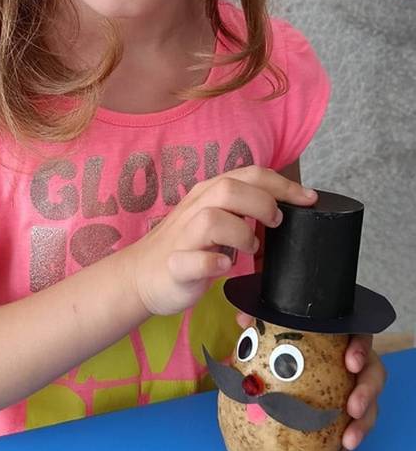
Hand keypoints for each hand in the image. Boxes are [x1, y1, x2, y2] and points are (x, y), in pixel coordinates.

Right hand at [128, 166, 317, 316]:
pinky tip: (224, 267)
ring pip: (212, 219)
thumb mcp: (218, 222)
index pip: (249, 175)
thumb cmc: (187, 248)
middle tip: (276, 223)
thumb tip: (287, 214)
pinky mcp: (175, 266)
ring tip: (250, 249)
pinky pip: (192, 260)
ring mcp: (183, 237)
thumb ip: (246, 213)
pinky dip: (212, 261)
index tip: (309, 199)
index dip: (283, 184)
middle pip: (230, 188)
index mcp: (209, 194)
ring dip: (240, 232)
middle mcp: (196, 209)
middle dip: (262, 203)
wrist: (141, 275)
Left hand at [235, 312, 386, 450]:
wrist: (284, 365)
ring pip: (368, 409)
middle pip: (372, 376)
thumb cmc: (286, 343)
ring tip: (348, 443)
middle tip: (352, 408)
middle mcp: (354, 367)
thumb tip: (243, 318)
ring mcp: (353, 393)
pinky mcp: (346, 419)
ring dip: (361, 427)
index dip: (360, 349)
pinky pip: (349, 435)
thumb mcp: (274, 329)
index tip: (351, 361)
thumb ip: (262, 321)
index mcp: (342, 340)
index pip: (359, 337)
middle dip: (366, 393)